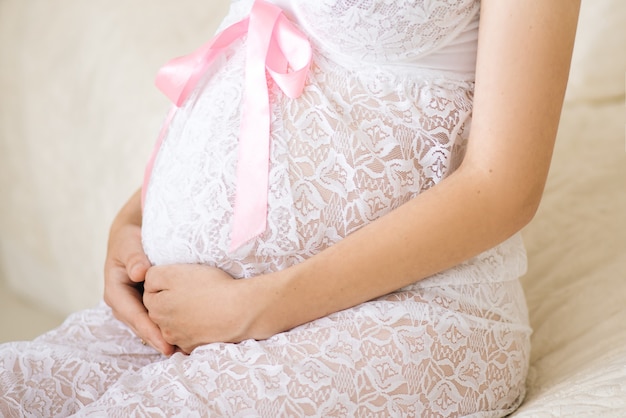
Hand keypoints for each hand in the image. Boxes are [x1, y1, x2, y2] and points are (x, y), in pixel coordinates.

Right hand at [103, 190, 175, 355]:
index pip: (134, 316)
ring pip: (148, 325)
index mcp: (115, 292)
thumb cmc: (130, 240)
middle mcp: (123, 304)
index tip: (166, 344)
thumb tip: (139, 273)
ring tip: (184, 349)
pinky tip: (184, 334)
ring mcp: (133, 305)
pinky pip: (155, 317)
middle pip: (141, 326)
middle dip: (159, 340)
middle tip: (179, 352)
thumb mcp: (129, 244)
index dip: (150, 331)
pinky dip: (167, 325)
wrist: (131, 237)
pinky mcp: (143, 304)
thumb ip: (134, 257)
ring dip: (164, 336)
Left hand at [143, 264, 253, 353]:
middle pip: (160, 311)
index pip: (150, 292)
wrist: (240, 311)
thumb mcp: (176, 272)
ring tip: (200, 305)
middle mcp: (163, 327)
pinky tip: (206, 319)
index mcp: (156, 306)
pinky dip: (193, 329)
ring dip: (181, 316)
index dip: (165, 283)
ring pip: (173, 325)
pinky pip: (188, 337)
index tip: (181, 280)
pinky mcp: (194, 347)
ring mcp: (179, 339)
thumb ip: (153, 276)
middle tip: (191, 291)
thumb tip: (146, 282)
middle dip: (170, 301)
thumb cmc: (210, 287)